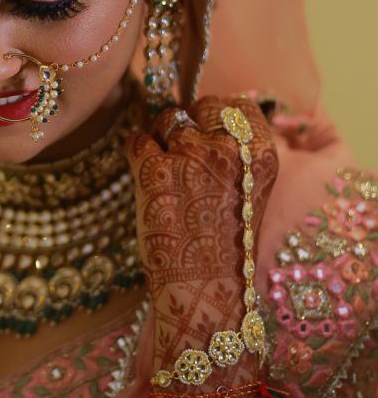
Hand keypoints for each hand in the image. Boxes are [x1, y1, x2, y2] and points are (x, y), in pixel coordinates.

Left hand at [126, 96, 277, 378]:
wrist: (204, 291)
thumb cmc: (224, 245)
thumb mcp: (248, 192)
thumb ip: (233, 153)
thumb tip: (200, 118)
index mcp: (260, 154)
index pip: (236, 105)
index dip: (216, 114)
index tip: (207, 130)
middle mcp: (228, 148)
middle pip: (198, 107)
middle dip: (187, 125)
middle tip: (182, 159)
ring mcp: (190, 155)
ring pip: (165, 120)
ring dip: (160, 141)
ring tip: (167, 179)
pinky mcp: (154, 168)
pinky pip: (136, 139)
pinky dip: (136, 155)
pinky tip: (147, 182)